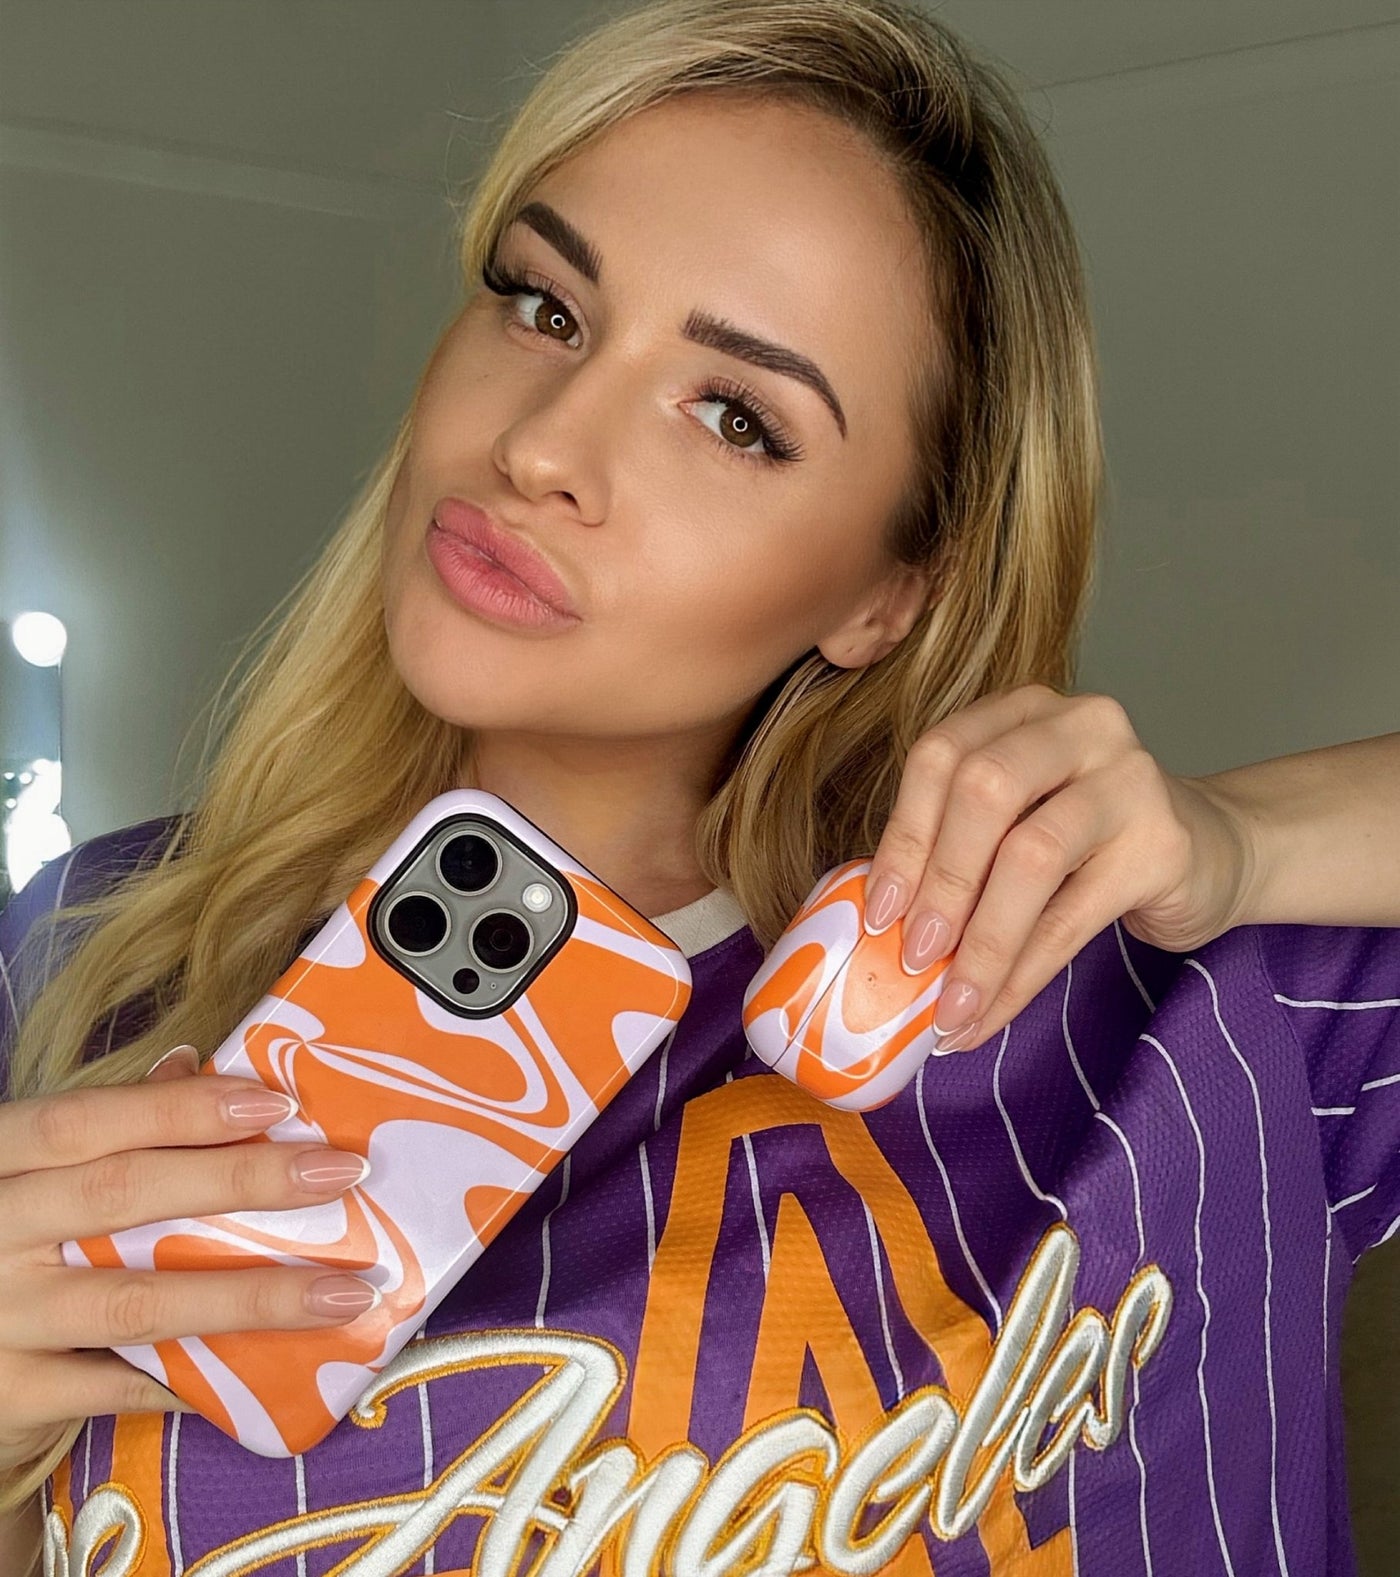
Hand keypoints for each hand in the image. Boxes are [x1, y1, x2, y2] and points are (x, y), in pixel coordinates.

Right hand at [0, 1045, 375, 1480]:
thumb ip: (105, 1128)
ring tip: (343, 1292)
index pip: (88, 1121)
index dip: (181, 1109)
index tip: (277, 1103)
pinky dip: (195, 1378)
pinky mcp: (7, 1395)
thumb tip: (189, 1063)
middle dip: (244, 1180)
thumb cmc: (3, 1243)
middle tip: (342, 1175)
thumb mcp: (31, 1176)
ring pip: (137, 1300)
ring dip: (251, 1297)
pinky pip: (119, 1387)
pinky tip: (271, 1368)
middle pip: (123, 1195)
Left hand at [862, 684, 1256, 1051]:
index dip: (904, 835)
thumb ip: (958, 844)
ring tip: (950, 1003)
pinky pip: (1072, 919)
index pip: (942, 755)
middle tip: (913, 956)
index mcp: (1025, 710)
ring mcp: (1129, 780)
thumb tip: (881, 921)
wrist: (1213, 853)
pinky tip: (989, 1013)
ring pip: (1030, 855)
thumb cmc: (1092, 839)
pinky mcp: (1163, 846)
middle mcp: (1080, 727)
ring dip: (980, 941)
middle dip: (941, 881)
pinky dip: (1020, 975)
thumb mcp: (1019, 818)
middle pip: (983, 790)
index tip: (878, 911)